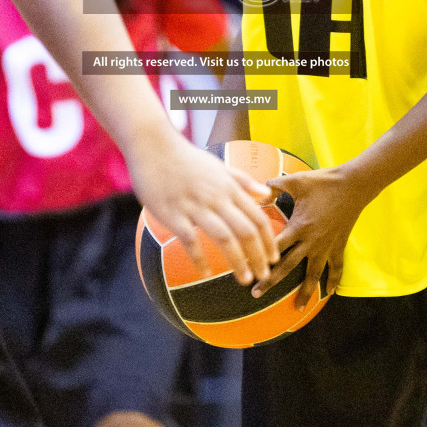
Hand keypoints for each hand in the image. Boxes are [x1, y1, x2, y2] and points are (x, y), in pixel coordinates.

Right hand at [126, 131, 278, 285]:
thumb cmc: (186, 158)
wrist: (153, 146)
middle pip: (246, 231)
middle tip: (264, 276)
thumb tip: (268, 194)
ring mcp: (195, 206)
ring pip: (224, 238)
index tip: (274, 259)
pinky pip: (191, 241)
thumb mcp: (219, 165)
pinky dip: (200, 259)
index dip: (269, 241)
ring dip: (237, 262)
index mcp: (229, 187)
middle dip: (258, 257)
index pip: (257, 217)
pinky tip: (206, 274)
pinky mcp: (173, 214)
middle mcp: (216, 198)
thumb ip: (243, 181)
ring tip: (244, 279)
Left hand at [249, 165, 375, 308]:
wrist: (353, 185)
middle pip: (287, 266)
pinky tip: (328, 293)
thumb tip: (258, 194)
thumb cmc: (323, 182)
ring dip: (305, 292)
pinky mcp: (339, 246)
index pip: (273, 246)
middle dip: (270, 282)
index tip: (244, 268)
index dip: (257, 256)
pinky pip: (336, 268)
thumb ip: (273, 186)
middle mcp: (311, 241)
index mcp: (298, 226)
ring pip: (313, 275)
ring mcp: (326, 246)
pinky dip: (333, 281)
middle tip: (256, 294)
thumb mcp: (295, 181)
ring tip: (297, 308)